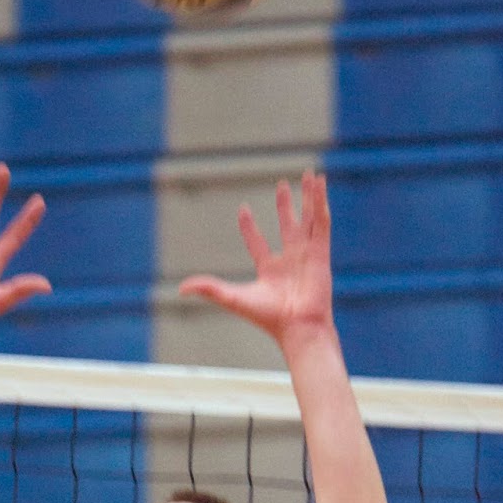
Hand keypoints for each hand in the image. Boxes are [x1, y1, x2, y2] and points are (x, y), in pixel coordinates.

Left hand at [179, 171, 333, 353]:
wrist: (297, 327)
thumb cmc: (268, 318)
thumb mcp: (233, 298)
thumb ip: (209, 289)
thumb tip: (181, 289)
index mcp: (270, 270)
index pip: (257, 243)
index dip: (249, 227)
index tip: (243, 209)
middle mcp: (289, 260)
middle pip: (288, 225)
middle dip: (286, 206)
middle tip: (282, 185)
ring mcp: (307, 255)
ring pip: (309, 219)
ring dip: (309, 197)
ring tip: (309, 175)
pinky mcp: (321, 253)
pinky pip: (321, 223)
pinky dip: (321, 203)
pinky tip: (319, 185)